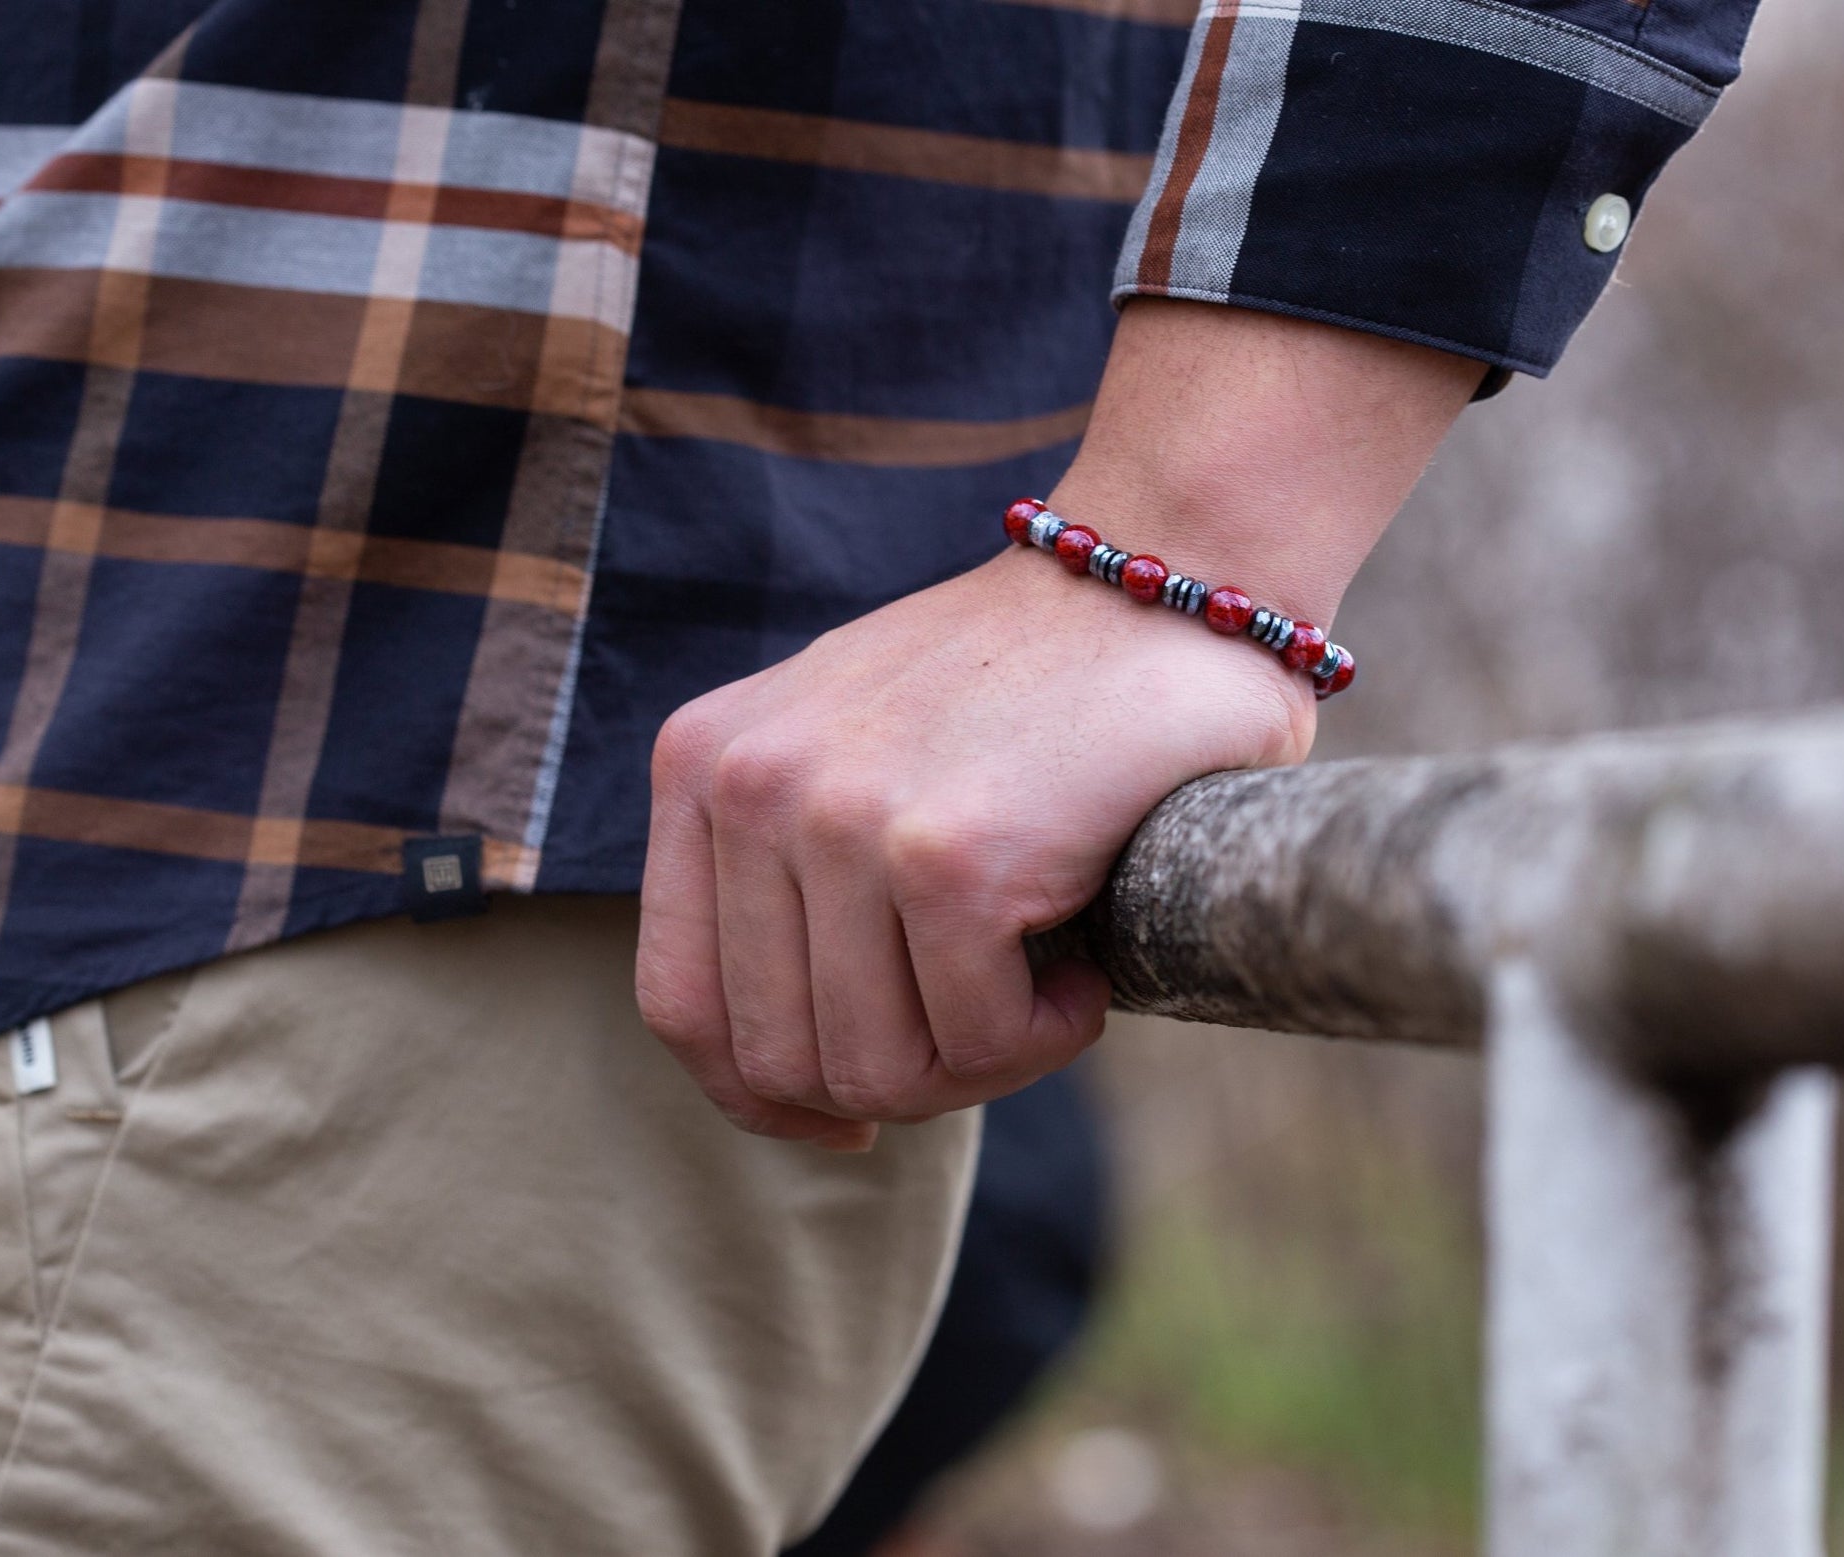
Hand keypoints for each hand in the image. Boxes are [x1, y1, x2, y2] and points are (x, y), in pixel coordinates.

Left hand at [636, 546, 1314, 1148]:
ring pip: (880, 1072)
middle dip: (900, 1082)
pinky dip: (1052, 1035)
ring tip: (1047, 984)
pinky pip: (983, 1043)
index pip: (681, 1002)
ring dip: (982, 1063)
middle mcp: (750, 786)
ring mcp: (843, 820)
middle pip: (779, 1059)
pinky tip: (1089, 967)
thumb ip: (787, 884)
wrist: (1162, 577)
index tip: (845, 1121)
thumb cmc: (1019, 691)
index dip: (762, 1095)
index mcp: (702, 764)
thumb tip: (796, 1093)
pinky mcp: (950, 859)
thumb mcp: (849, 756)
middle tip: (992, 1021)